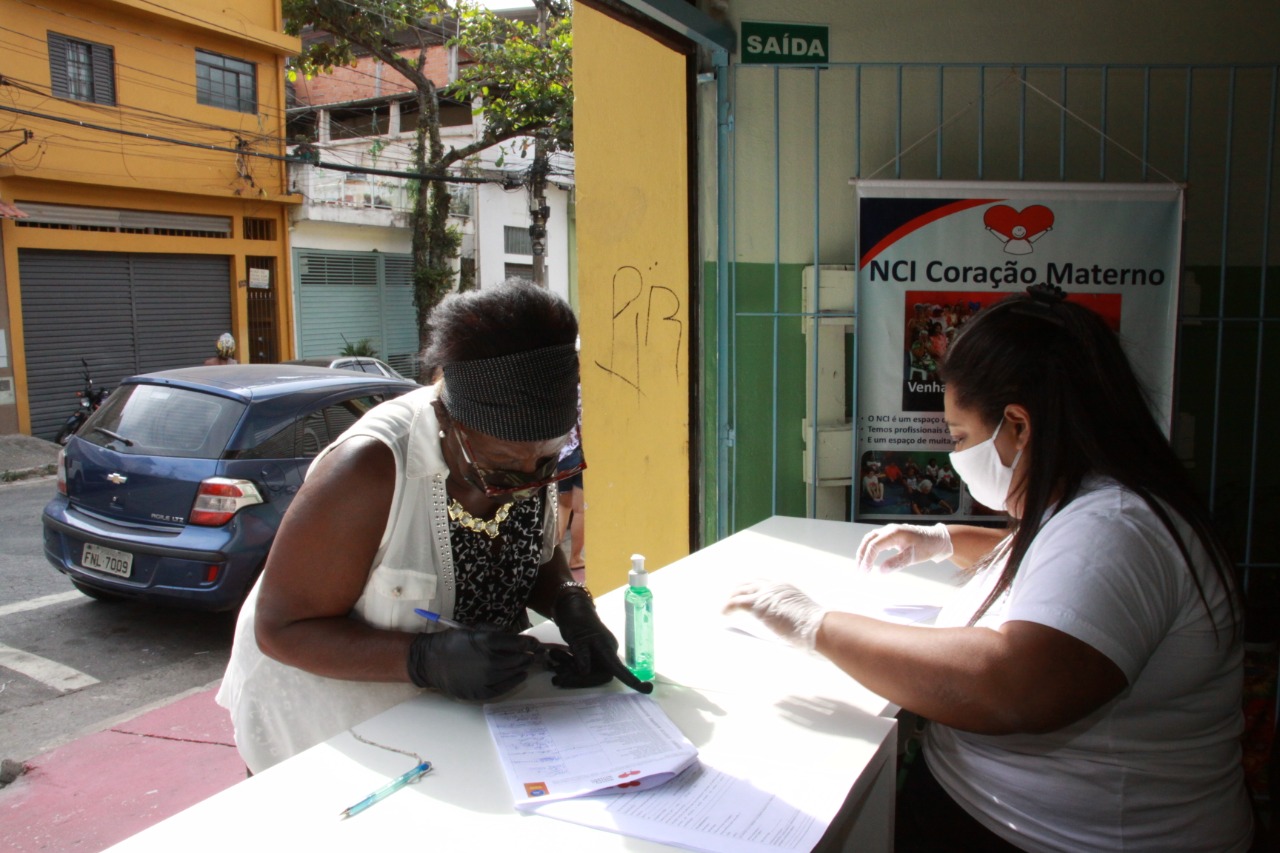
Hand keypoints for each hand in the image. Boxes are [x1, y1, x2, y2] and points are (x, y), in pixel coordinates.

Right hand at [407, 626, 540, 700]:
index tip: (535, 644)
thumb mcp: (473, 629)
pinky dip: (514, 682)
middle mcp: (489, 661)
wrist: (430, 661)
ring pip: (513, 673)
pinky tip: (519, 677)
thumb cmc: (451, 641)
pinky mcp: (480, 692)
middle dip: (529, 656)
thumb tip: (513, 635)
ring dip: (523, 668)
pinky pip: (504, 688)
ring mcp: (486, 679)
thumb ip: (494, 631)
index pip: (518, 643)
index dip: (530, 643)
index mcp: (487, 642)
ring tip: (527, 664)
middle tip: (534, 654)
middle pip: (518, 659)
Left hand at [553, 588, 653, 693]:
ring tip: (554, 658)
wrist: (572, 609)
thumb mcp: (577, 637)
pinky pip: (581, 667)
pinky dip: (568, 665)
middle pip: (596, 676)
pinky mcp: (590, 655)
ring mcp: (598, 655)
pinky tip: (556, 657)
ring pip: (586, 673)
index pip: (620, 669)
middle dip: (577, 678)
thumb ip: (582, 655)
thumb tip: (586, 672)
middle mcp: (606, 654)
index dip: (632, 680)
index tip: (647, 689)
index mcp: (607, 649)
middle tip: (557, 677)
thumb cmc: (577, 620)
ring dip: (569, 670)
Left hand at [723, 580, 825, 649]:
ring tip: (724, 610)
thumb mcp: (802, 615)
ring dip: (730, 600)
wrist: (817, 627)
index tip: (746, 596)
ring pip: (739, 592)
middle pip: (748, 584)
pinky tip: (723, 615)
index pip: (762, 584)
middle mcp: (773, 587)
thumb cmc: (815, 627)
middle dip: (738, 592)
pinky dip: (727, 608)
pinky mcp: (757, 605)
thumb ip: (792, 615)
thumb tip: (790, 626)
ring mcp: (765, 594)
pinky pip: (735, 603)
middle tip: (731, 602)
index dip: (752, 590)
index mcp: (784, 588)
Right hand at [855, 523, 952, 572]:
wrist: (937, 539)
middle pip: (868, 541)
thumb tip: (880, 571)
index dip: (867, 560)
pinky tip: (870, 558)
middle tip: (859, 571)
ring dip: (864, 552)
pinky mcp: (892, 534)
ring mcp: (889, 531)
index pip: (874, 546)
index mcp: (893, 533)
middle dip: (862, 556)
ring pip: (870, 539)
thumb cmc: (927, 547)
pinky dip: (870, 549)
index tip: (865, 573)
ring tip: (861, 566)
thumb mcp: (913, 556)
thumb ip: (897, 563)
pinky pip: (876, 540)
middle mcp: (889, 530)